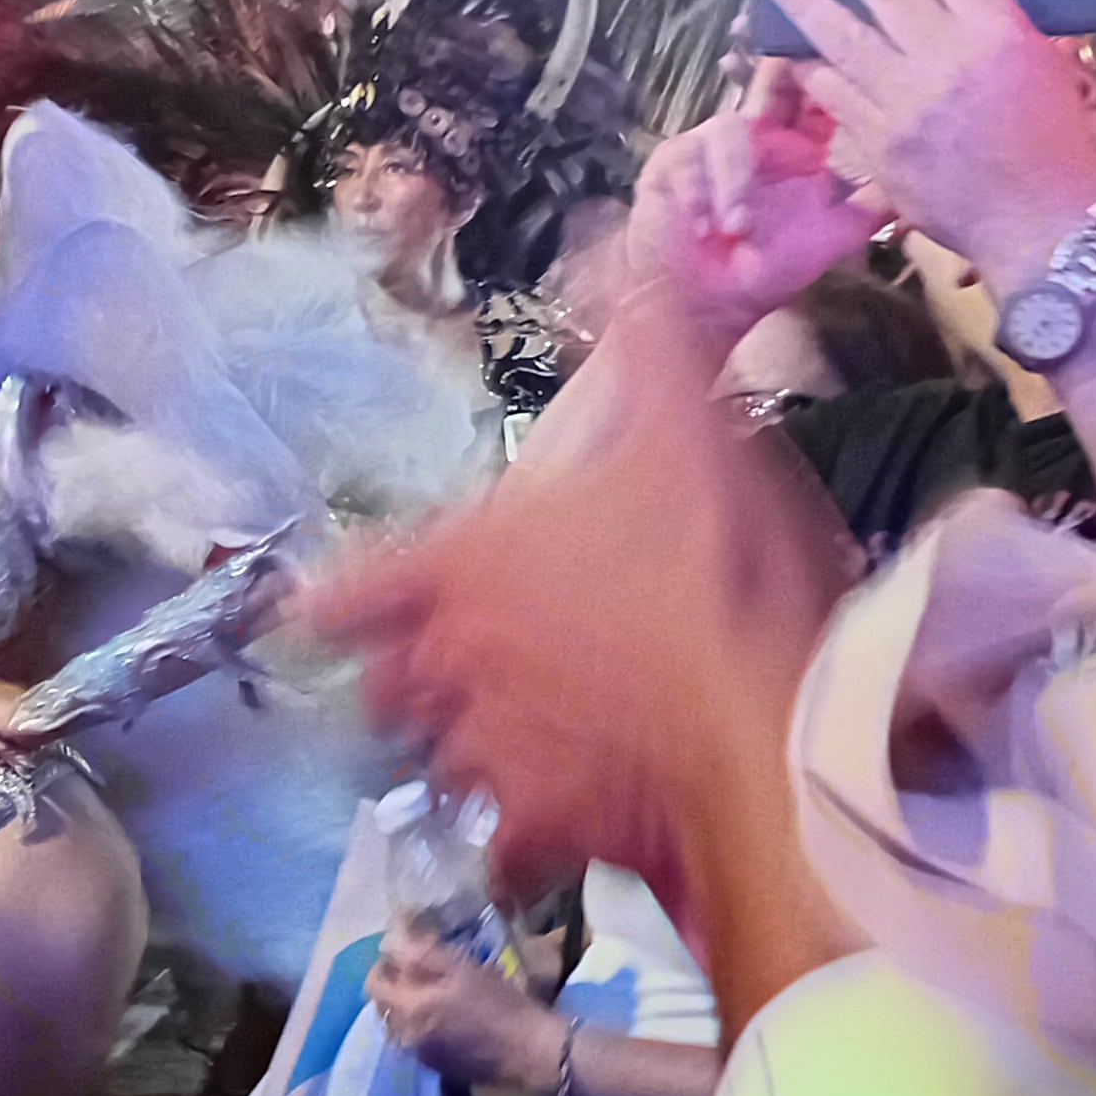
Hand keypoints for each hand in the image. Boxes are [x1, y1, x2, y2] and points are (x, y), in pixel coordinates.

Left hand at [308, 293, 859, 925]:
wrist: (776, 728)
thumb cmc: (723, 572)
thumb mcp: (693, 426)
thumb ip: (643, 333)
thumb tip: (608, 240)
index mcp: (460, 564)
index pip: (345, 586)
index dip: (330, 600)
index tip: (318, 611)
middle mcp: (446, 664)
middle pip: (378, 685)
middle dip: (407, 679)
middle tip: (453, 669)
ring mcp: (484, 754)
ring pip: (436, 765)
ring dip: (466, 755)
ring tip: (520, 745)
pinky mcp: (538, 833)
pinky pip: (501, 854)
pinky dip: (521, 849)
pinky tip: (556, 842)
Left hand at [368, 927, 556, 1090]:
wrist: (531, 1051)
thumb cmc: (500, 1004)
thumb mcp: (463, 968)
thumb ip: (422, 953)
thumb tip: (393, 938)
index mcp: (409, 1009)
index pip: (374, 984)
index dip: (384, 965)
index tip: (401, 952)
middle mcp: (405, 1036)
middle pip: (383, 1006)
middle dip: (394, 985)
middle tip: (417, 969)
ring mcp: (421, 1055)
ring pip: (399, 1025)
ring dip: (407, 1006)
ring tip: (431, 992)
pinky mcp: (438, 1067)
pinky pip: (416, 1041)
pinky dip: (421, 1024)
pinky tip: (445, 1017)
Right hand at [623, 67, 873, 341]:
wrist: (710, 304)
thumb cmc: (769, 265)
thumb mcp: (836, 233)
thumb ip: (877, 202)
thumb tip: (922, 176)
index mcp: (797, 141)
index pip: (820, 90)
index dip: (835, 66)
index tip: (857, 45)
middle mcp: (757, 132)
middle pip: (771, 78)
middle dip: (779, 65)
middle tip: (789, 63)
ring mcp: (710, 143)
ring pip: (728, 131)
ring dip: (733, 182)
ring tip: (739, 228)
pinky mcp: (671, 163)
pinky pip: (687, 162)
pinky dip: (699, 198)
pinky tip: (707, 229)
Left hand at [760, 0, 1095, 293]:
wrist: (1041, 225)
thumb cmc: (1058, 146)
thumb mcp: (1046, 68)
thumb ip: (1002, 28)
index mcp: (997, 32)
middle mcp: (946, 59)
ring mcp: (907, 104)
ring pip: (845, 41)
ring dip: (807, 4)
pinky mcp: (881, 146)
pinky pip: (838, 98)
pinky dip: (815, 73)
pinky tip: (794, 53)